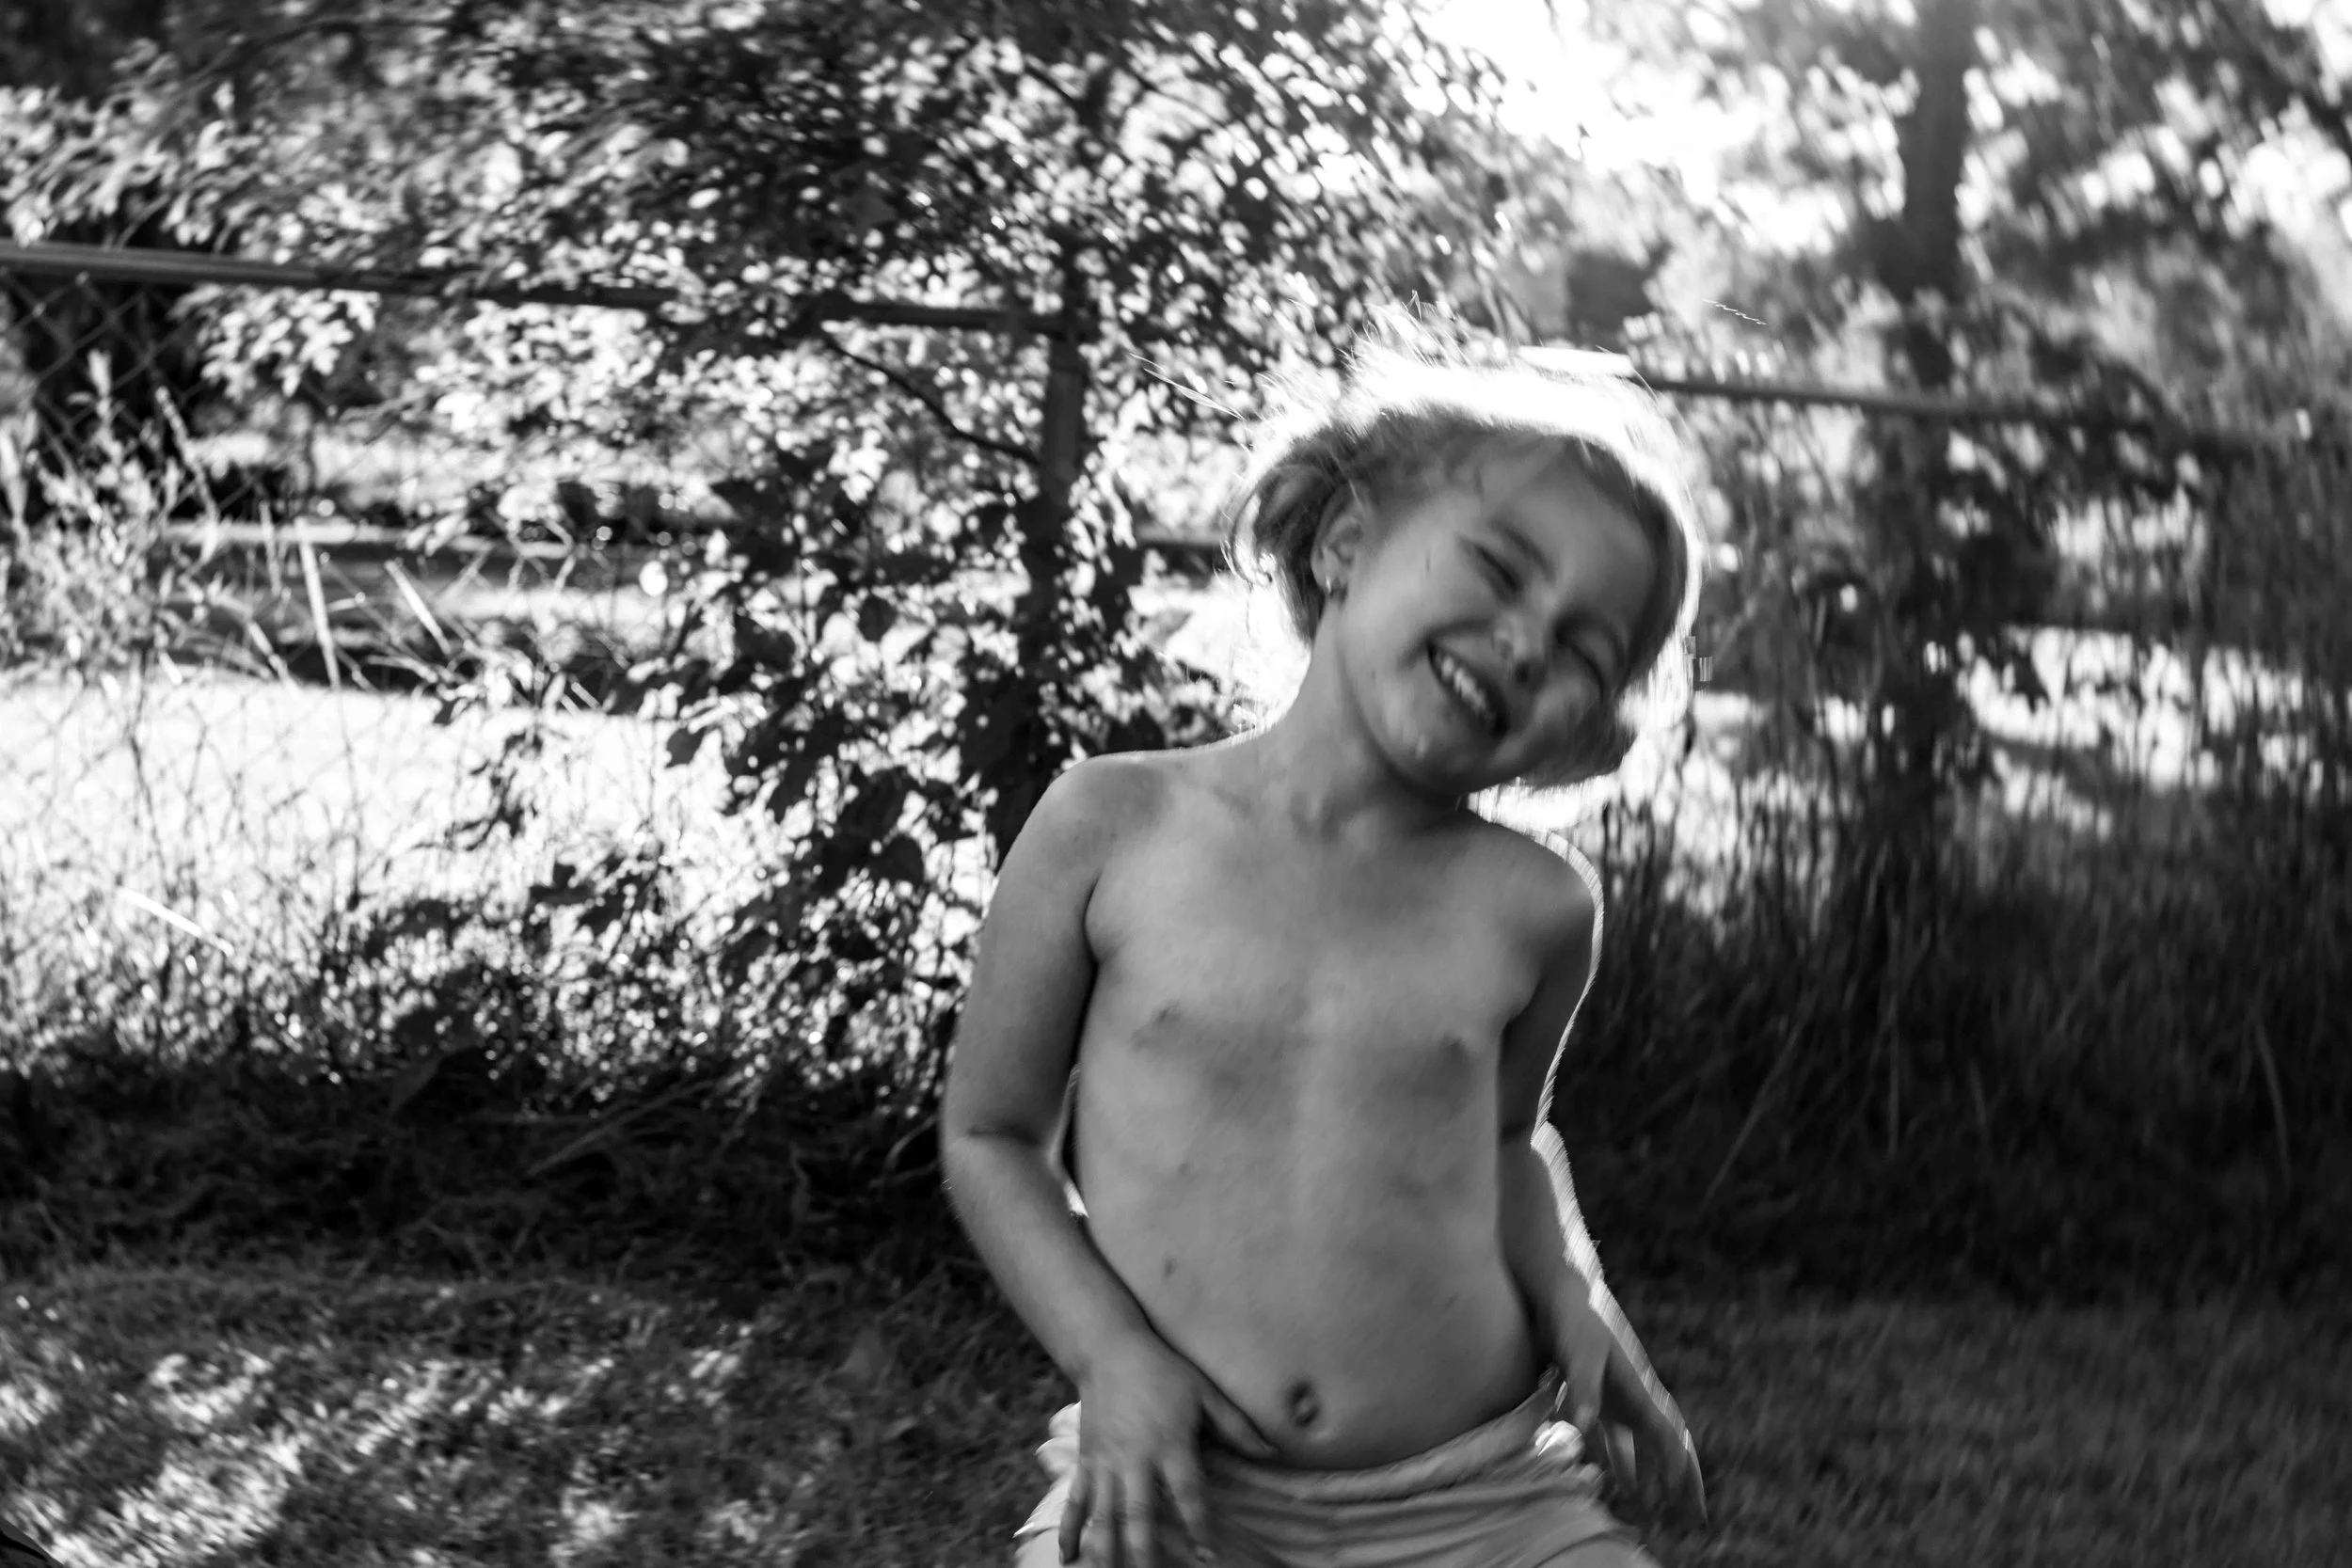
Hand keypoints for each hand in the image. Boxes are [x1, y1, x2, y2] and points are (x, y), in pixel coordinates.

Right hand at [1061, 1335, 1276, 1567]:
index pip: (1187, 1494)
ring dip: (1107, 1548)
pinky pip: (1076, 1500)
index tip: (1207, 1555)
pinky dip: (1071, 1529)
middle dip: (1144, 1551)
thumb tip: (1272, 1453)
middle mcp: (1135, 1458)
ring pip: (1105, 1514)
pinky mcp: (1086, 1460)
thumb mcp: (1205, 1393)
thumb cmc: (1163, 1371)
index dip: (1198, 1526)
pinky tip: (1068, 1557)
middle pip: (1139, 1513)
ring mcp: (1106, 1462)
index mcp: (1170, 1444)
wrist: (1109, 1350)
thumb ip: (1237, 1426)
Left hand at [1551, 1294, 1707, 1530]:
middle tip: (1695, 1516)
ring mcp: (1616, 1392)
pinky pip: (1612, 1432)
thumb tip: (1581, 1429)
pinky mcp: (1595, 1389)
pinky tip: (1605, 1473)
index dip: (1678, 1469)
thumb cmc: (1573, 1318)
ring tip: (1651, 1504)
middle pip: (1664, 1443)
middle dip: (1680, 1479)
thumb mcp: (1578, 1354)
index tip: (1690, 1503)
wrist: (1561, 1287)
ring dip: (1646, 1472)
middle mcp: (1634, 1393)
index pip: (1667, 1436)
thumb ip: (1580, 1390)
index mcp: (1638, 1387)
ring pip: (1639, 1441)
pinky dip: (1615, 1456)